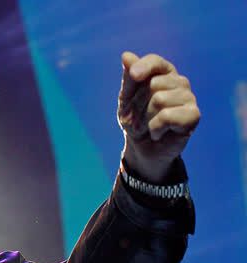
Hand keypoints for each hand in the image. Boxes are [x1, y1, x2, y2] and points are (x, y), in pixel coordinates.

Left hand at [118, 52, 199, 182]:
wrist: (142, 148)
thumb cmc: (135, 120)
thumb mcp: (127, 99)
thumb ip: (129, 79)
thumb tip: (126, 55)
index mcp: (163, 74)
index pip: (155, 62)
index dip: (143, 67)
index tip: (134, 75)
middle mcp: (179, 82)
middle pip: (153, 84)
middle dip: (137, 105)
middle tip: (137, 118)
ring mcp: (188, 98)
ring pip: (159, 100)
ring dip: (144, 119)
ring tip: (147, 127)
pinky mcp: (193, 115)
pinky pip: (167, 116)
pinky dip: (155, 128)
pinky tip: (157, 133)